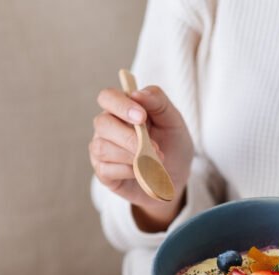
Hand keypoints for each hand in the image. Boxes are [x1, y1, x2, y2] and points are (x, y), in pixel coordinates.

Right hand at [89, 85, 193, 230]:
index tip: (141, 117)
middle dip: (128, 136)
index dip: (121, 105)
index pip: (107, 97)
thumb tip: (137, 93)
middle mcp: (107, 127)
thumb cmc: (172, 144)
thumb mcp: (173, 120)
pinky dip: (127, 171)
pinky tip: (142, 171)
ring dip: (131, 155)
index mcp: (121, 109)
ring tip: (154, 161)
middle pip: (102, 123)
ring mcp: (102, 150)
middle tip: (154, 147)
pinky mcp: (103, 173)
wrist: (176, 176)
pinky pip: (106, 170)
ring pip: (102, 147)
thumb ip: (158, 102)